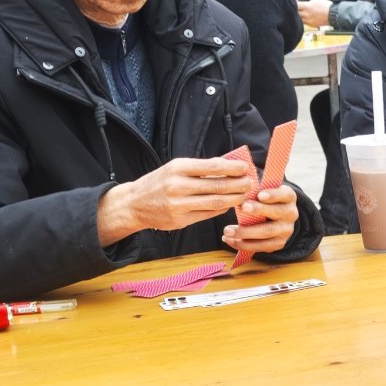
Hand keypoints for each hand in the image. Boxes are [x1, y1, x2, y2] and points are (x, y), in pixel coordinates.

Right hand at [95, 155, 257, 244]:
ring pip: (216, 202)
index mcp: (178, 168)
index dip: (233, 168)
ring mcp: (179, 205)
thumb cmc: (158, 183)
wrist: (134, 204)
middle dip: (239, 185)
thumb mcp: (174, 168)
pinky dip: (221, 209)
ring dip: (234, 199)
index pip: (213, 167)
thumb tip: (228, 165)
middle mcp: (178, 186)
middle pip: (218, 186)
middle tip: (251, 183)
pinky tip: (229, 204)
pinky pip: (208, 214)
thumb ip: (200, 168)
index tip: (246, 167)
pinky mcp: (181, 220)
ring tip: (244, 195)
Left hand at [223, 183, 301, 255]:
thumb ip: (255, 192)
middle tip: (241, 208)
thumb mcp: (264, 192)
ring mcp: (286, 230)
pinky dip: (244, 244)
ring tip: (227, 231)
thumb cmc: (265, 201)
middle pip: (276, 212)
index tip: (260, 195)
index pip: (284, 194)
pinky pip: (262, 246)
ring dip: (245, 232)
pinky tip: (230, 240)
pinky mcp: (279, 243)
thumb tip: (239, 194)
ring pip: (267, 232)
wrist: (275, 218)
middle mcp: (291, 214)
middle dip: (258, 210)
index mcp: (289, 197)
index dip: (273, 195)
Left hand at [297, 0, 332, 28]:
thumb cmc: (326, 6)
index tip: (294, 2)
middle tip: (298, 8)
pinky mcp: (311, 25)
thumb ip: (308, 2)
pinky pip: (304, 23)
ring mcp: (308, 20)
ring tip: (302, 13)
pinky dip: (304, 20)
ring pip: (299, 19)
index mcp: (307, 6)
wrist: (333, 14)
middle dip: (296, 10)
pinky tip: (307, 17)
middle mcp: (306, 14)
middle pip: (296, 12)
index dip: (294, 3)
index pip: (295, 5)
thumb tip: (305, 4)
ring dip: (299, 16)